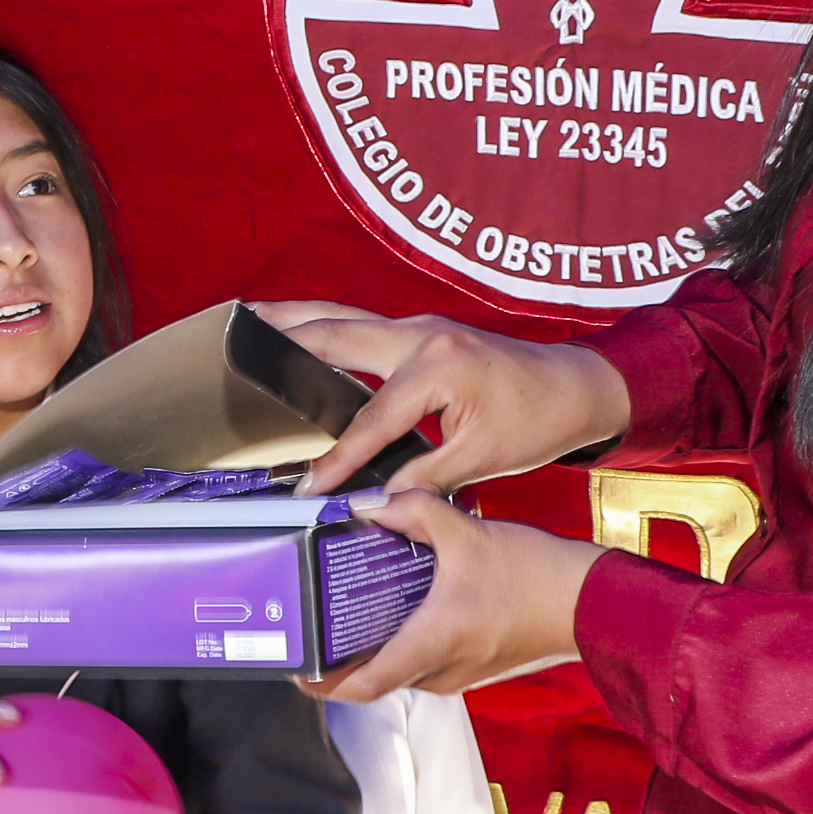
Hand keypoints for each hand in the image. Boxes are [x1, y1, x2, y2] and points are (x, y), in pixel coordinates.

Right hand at [259, 304, 630, 493]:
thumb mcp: (480, 460)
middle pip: (336, 335)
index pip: (369, 420)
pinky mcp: (422, 332)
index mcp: (438, 367)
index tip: (307, 488)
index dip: (336, 459)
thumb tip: (372, 497)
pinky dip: (325, 324)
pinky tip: (300, 329)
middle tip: (236, 347)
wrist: (576, 387)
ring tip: (250, 317)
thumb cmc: (537, 421)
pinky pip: (361, 324)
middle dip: (286, 342)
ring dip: (297, 317)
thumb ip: (420, 476)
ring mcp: (421, 327)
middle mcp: (423, 335)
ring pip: (344, 317)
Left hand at [301, 489, 603, 701]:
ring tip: (350, 612)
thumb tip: (370, 504)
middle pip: (374, 679)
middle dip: (340, 659)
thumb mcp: (467, 533)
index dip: (321, 682)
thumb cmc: (538, 578)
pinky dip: (405, 640)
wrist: (594, 603)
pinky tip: (401, 605)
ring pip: (401, 669)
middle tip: (315, 629)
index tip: (297, 667)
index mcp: (431, 644)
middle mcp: (441, 669)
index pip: (361, 685)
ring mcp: (460, 672)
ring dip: (374, 648)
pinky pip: (427, 660)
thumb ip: (413, 510)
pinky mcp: (476, 663)